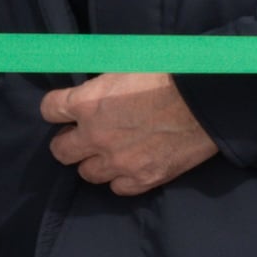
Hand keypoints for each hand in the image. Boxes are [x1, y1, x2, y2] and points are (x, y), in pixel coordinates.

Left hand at [41, 73, 214, 198]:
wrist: (207, 99)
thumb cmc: (168, 74)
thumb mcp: (123, 67)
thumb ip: (100, 86)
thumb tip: (90, 90)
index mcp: (86, 103)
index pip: (49, 110)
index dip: (58, 109)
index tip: (66, 110)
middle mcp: (95, 136)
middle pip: (60, 151)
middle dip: (70, 142)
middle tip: (85, 136)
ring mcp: (118, 161)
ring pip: (87, 173)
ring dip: (95, 163)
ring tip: (110, 153)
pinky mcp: (143, 178)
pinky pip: (117, 188)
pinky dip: (121, 179)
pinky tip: (130, 167)